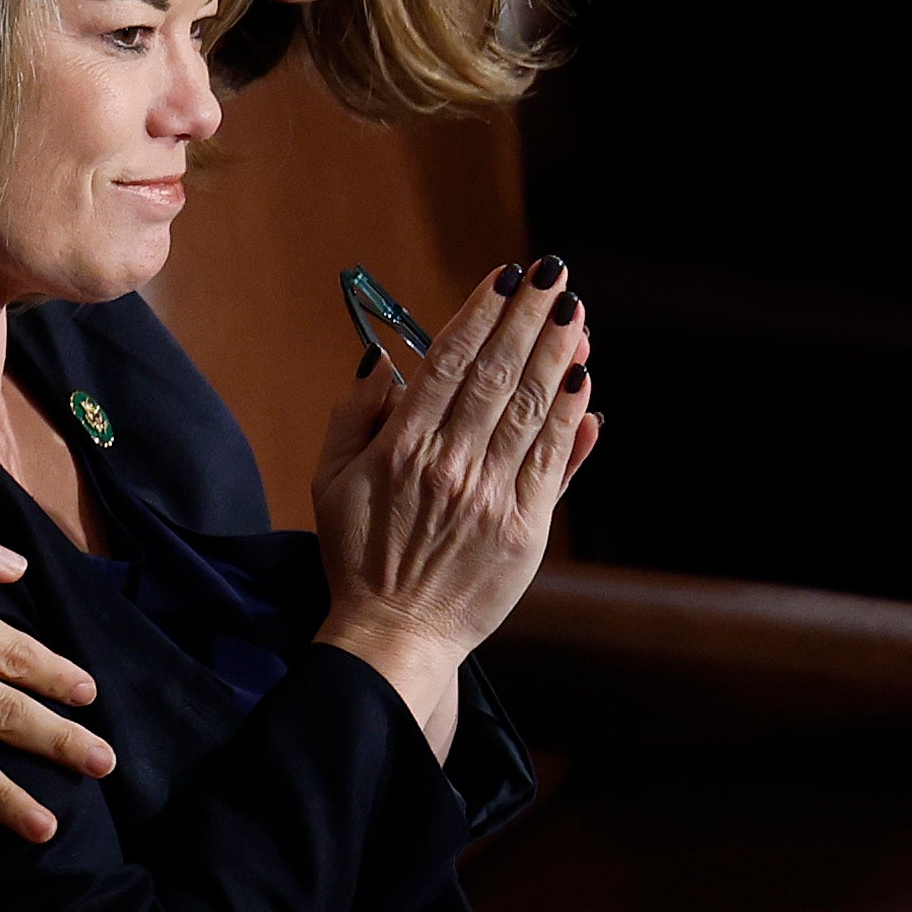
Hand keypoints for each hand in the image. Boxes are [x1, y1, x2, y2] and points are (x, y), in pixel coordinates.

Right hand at [313, 260, 598, 740]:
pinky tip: (582, 377)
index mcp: (401, 448)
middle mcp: (450, 464)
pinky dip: (570, 416)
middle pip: (496, 374)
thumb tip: (385, 360)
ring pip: (530, 409)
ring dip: (556, 354)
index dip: (480, 314)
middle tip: (553, 274)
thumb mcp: (330, 480)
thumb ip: (354, 415)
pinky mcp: (525, 528)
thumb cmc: (358, 557)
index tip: (505, 276)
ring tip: (574, 311)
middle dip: (527, 317)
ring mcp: (492, 496)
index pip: (448, 362)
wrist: (394, 636)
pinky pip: (553, 460)